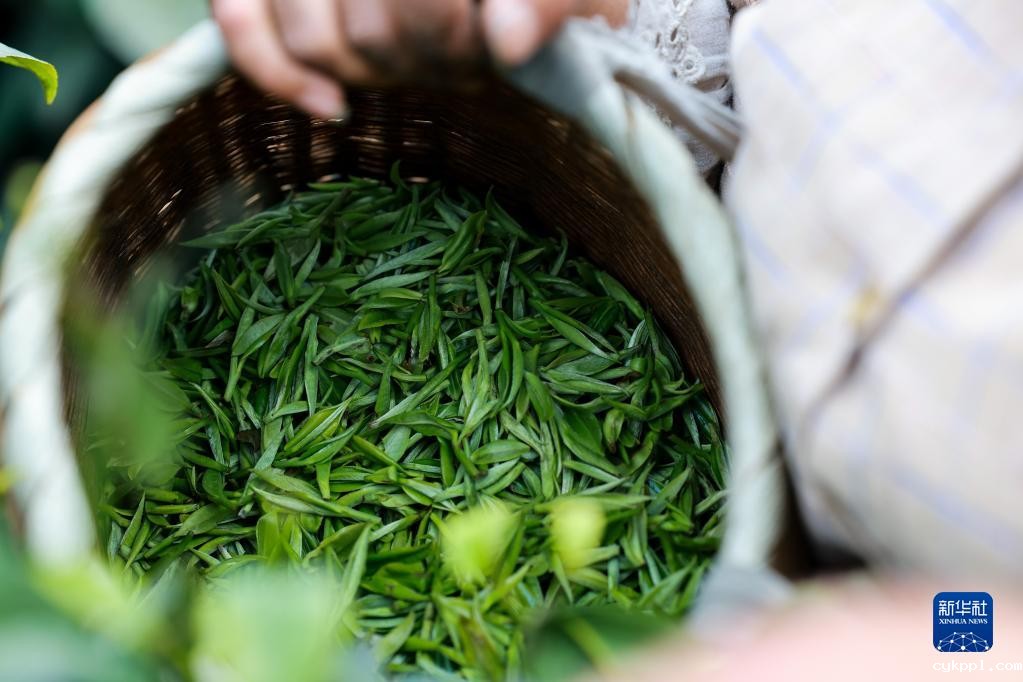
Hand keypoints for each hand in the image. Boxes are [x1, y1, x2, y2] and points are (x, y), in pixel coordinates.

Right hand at [212, 0, 627, 118]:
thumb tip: (509, 40)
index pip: (423, 11)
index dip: (457, 38)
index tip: (501, 48)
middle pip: (369, 31)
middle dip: (427, 59)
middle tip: (470, 59)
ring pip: (314, 37)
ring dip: (376, 71)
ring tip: (427, 62)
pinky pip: (237, 18)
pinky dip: (275, 70)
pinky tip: (331, 105)